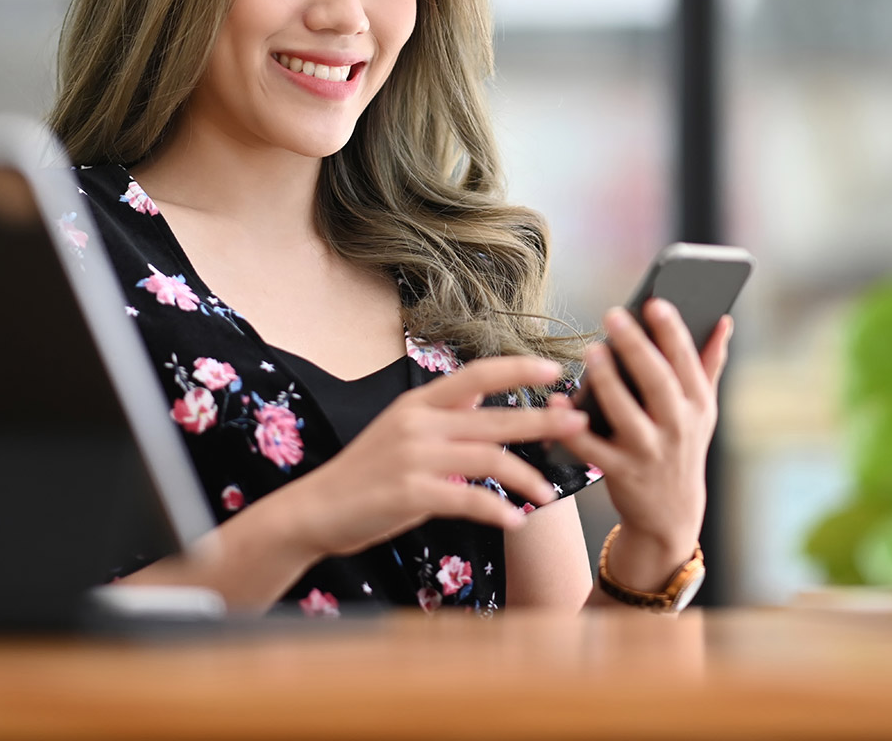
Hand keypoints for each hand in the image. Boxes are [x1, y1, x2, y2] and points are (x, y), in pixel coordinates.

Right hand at [267, 356, 587, 559]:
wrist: (313, 509)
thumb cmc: (364, 475)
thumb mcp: (401, 430)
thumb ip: (443, 414)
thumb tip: (484, 393)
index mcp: (419, 403)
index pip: (477, 374)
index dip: (518, 370)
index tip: (554, 372)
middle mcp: (419, 423)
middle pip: (495, 417)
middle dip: (542, 421)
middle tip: (578, 423)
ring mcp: (415, 457)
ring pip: (489, 459)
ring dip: (527, 477)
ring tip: (550, 493)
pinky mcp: (412, 494)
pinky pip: (469, 499)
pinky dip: (498, 511)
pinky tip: (516, 521)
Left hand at [552, 301, 733, 591]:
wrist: (672, 515)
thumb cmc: (682, 447)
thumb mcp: (703, 411)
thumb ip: (709, 364)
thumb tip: (724, 320)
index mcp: (698, 405)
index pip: (687, 362)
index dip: (672, 331)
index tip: (655, 302)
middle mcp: (677, 428)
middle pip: (657, 382)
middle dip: (636, 347)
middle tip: (613, 315)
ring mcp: (649, 452)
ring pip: (625, 413)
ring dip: (607, 381)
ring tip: (592, 350)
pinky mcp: (620, 472)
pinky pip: (592, 448)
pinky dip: (572, 427)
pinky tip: (556, 401)